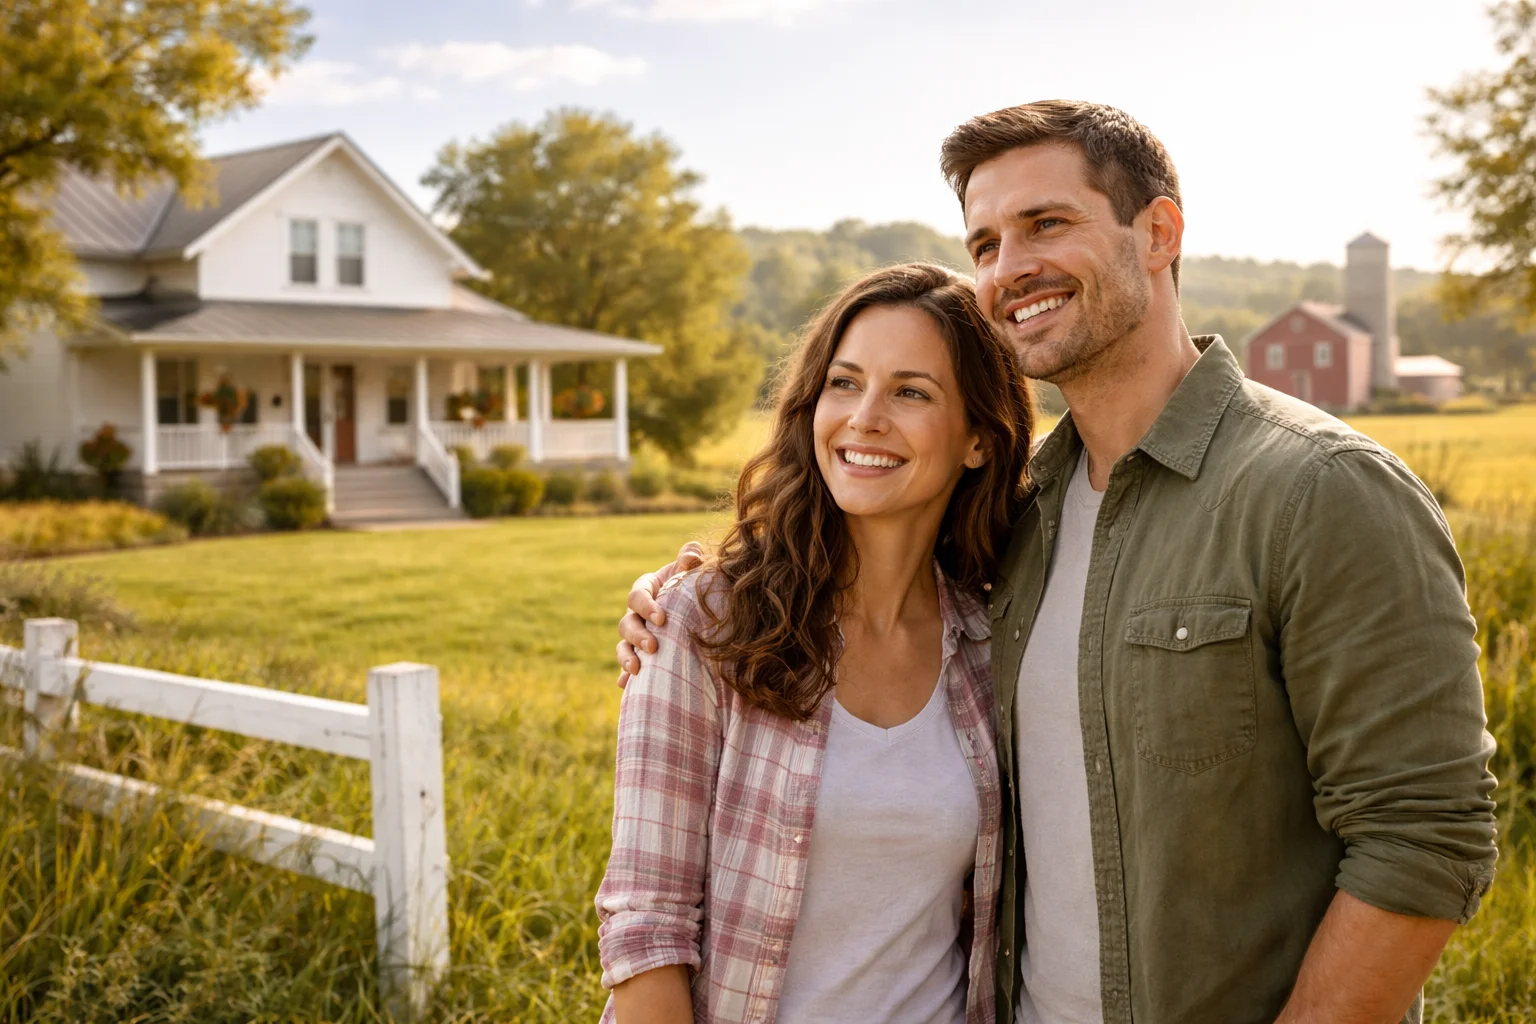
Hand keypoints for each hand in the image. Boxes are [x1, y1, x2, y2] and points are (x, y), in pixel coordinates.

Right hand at [616, 541, 705, 686]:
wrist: (694, 607)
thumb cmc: (691, 584)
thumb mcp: (690, 571)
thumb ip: (689, 561)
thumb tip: (693, 554)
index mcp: (645, 590)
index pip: (637, 596)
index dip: (646, 606)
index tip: (662, 619)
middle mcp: (635, 614)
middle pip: (626, 624)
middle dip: (638, 636)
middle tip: (653, 647)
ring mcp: (635, 636)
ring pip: (622, 646)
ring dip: (626, 657)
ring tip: (637, 669)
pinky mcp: (640, 654)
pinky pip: (628, 666)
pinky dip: (626, 676)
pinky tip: (626, 686)